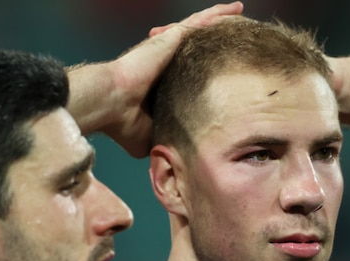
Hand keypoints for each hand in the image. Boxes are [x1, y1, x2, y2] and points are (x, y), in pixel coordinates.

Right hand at [87, 2, 242, 157]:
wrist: (111, 104)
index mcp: (161, 82)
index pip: (189, 72)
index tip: (220, 73)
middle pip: (197, 47)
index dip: (204, 71)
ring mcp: (168, 47)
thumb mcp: (150, 136)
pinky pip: (199, 22)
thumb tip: (175, 156)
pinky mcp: (172, 38)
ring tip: (238, 12)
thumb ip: (166, 138)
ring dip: (218, 21)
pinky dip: (216, 15)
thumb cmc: (123, 122)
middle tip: (235, 36)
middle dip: (214, 40)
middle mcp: (165, 61)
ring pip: (200, 30)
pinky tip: (233, 8)